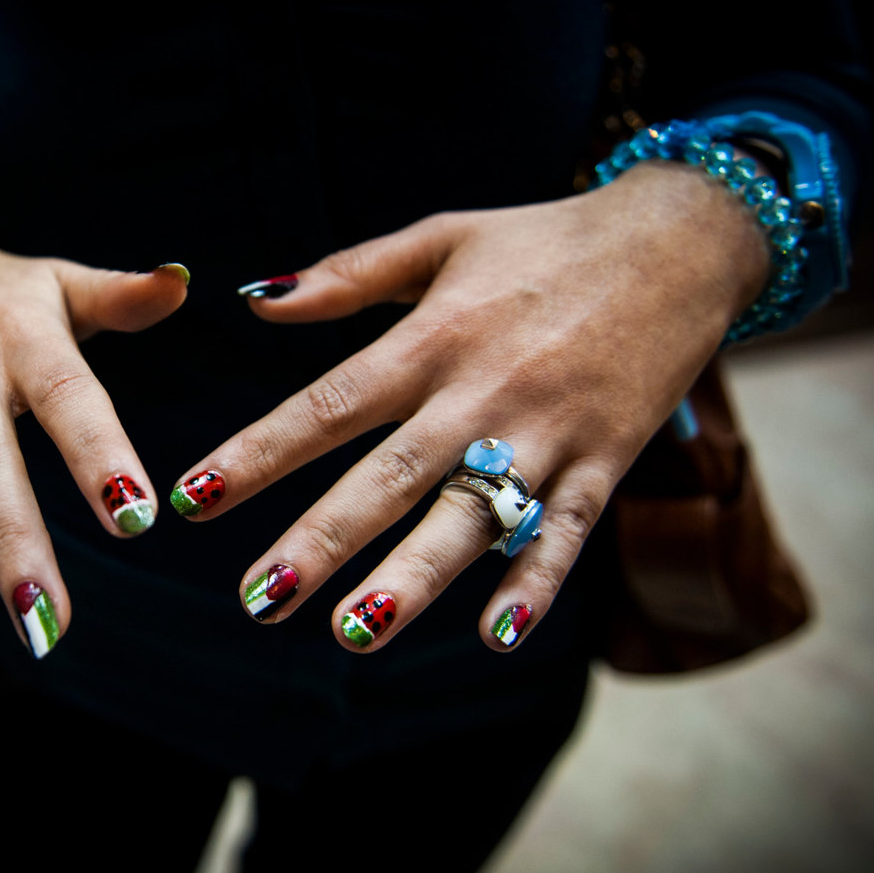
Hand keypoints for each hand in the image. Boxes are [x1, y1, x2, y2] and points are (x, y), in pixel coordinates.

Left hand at [173, 161, 767, 650]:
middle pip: (390, 475)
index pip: (329, 403)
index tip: (194, 499)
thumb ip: (348, 274)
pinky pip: (567, 532)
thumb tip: (253, 302)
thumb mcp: (441, 235)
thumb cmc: (544, 241)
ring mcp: (547, 431)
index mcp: (431, 337)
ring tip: (355, 632)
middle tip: (259, 600)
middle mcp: (482, 391)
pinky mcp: (605, 460)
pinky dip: (535, 582)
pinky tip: (497, 637)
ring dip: (414, 577)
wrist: (679, 241)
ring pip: (472, 515)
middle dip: (321, 540)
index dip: (259, 452)